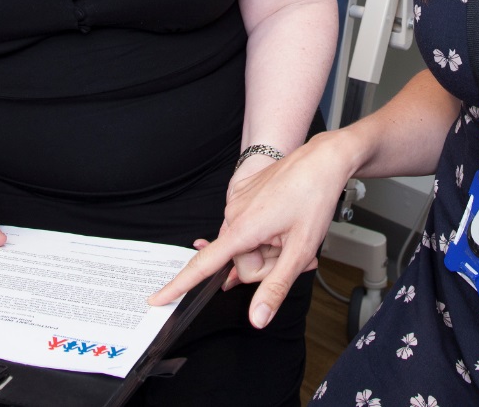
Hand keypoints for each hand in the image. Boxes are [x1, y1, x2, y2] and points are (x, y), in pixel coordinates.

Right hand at [150, 131, 352, 327]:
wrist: (322, 159)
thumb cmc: (314, 197)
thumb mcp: (301, 249)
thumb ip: (276, 287)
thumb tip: (257, 319)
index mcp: (243, 228)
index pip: (204, 265)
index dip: (179, 285)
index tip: (157, 299)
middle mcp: (234, 213)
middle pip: (242, 262)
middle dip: (268, 263)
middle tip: (294, 250)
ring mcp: (238, 202)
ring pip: (249, 245)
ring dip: (272, 247)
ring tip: (295, 233)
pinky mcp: (245, 195)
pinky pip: (251, 227)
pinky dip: (268, 231)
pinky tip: (286, 222)